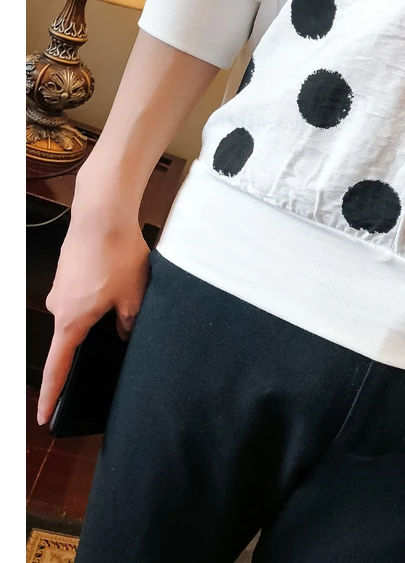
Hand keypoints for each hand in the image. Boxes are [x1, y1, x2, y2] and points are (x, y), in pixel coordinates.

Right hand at [37, 201, 149, 425]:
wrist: (102, 215)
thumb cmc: (117, 255)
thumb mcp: (134, 296)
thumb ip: (130, 323)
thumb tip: (126, 334)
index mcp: (71, 320)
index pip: (59, 366)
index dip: (52, 393)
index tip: (44, 416)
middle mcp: (58, 306)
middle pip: (73, 336)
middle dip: (93, 338)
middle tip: (116, 333)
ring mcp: (61, 288)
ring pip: (81, 312)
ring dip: (100, 310)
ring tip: (124, 298)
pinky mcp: (68, 272)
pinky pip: (82, 293)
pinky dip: (98, 294)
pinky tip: (116, 283)